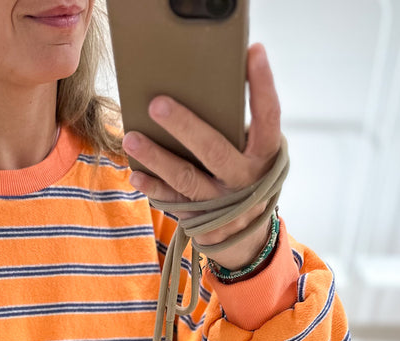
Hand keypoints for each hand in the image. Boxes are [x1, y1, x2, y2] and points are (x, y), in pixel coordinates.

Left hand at [122, 42, 282, 270]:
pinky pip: (173, 201)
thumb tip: (205, 86)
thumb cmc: (248, 172)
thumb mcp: (256, 151)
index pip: (268, 116)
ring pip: (187, 179)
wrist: (247, 230)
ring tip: (131, 138)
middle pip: (214, 150)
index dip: (263, 85)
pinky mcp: (200, 217)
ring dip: (157, 158)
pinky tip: (135, 175)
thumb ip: (240, 127)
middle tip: (157, 104)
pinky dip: (153, 187)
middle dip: (185, 127)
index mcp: (265, 154)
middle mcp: (244, 178)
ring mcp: (220, 201)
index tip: (253, 52)